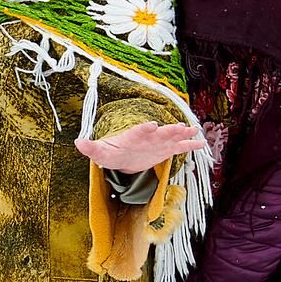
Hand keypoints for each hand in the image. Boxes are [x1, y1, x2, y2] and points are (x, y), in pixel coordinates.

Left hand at [74, 121, 209, 172]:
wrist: (120, 156)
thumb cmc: (110, 152)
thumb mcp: (99, 152)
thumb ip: (91, 148)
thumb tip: (78, 143)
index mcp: (132, 137)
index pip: (138, 131)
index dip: (145, 127)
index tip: (153, 125)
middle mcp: (147, 137)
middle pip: (159, 133)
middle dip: (169, 130)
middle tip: (181, 126)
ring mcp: (157, 143)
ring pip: (172, 138)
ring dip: (182, 134)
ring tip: (194, 130)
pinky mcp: (164, 150)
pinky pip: (179, 148)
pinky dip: (190, 146)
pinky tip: (202, 143)